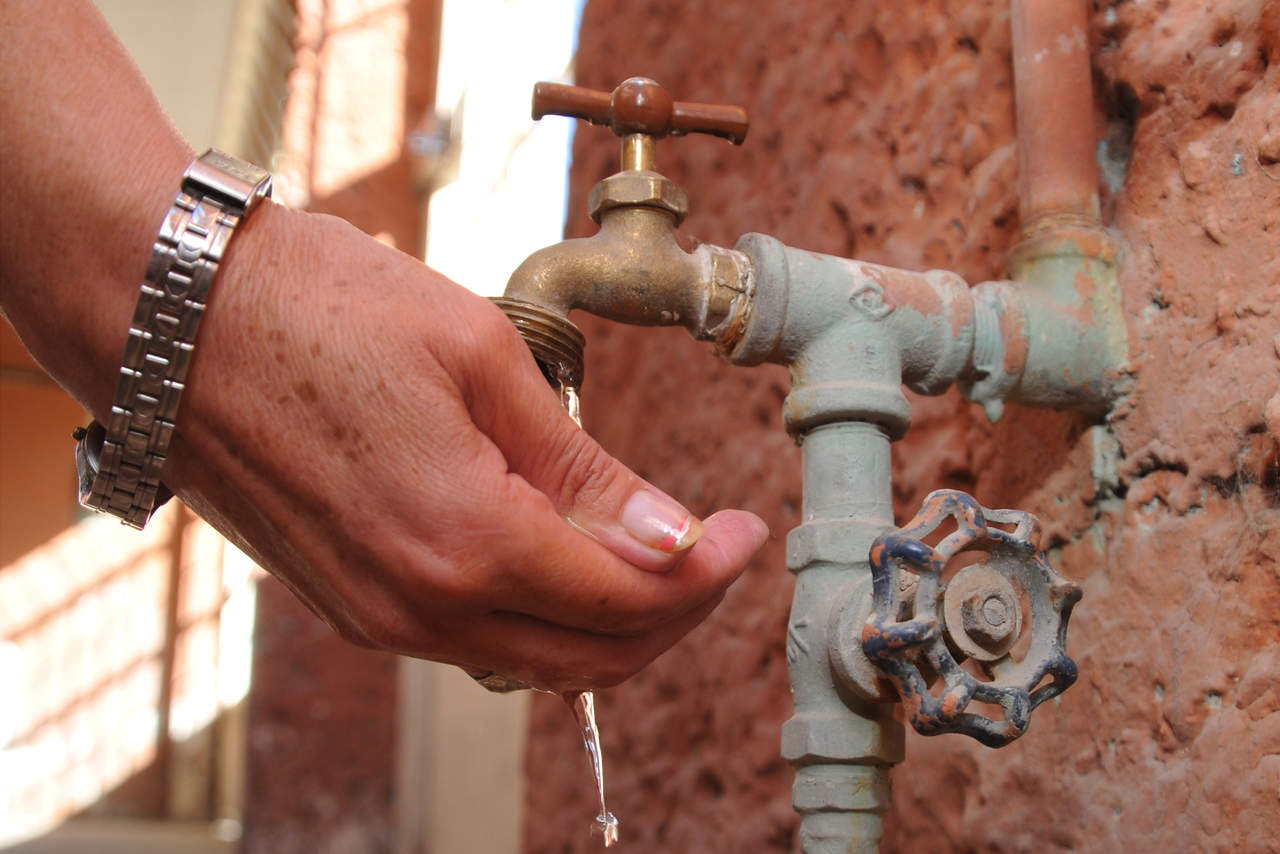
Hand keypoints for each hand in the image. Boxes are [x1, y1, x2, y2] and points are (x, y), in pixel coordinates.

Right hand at [164, 204, 768, 690]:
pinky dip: (540, 613)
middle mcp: (420, 604)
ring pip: (533, 656)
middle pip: (590, 652)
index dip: (706, 571)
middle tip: (715, 550)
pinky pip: (474, 637)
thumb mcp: (480, 358)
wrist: (174, 315)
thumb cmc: (318, 309)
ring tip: (653, 550)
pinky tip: (565, 557)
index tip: (745, 533)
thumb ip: (581, 464)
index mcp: (467, 538)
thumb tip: (666, 532)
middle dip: (673, 610)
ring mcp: (379, 615)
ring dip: (608, 619)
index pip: (628, 595)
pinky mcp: (352, 603)